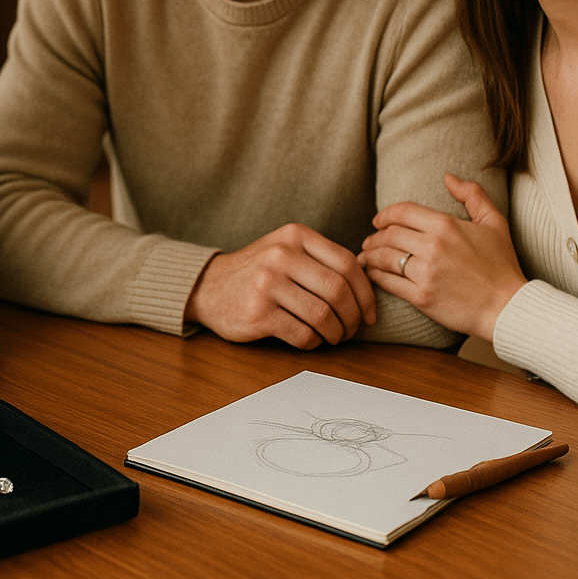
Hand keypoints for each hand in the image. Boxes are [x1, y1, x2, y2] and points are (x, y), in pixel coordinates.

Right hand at [183, 223, 376, 348]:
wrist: (208, 287)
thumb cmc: (258, 272)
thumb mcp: (286, 249)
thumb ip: (321, 260)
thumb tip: (367, 287)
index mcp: (295, 235)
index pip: (347, 264)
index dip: (366, 294)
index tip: (369, 314)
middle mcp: (281, 255)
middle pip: (338, 291)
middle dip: (353, 318)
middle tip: (352, 330)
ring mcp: (267, 284)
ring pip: (323, 316)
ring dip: (336, 333)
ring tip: (334, 337)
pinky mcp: (258, 314)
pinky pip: (302, 334)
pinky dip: (314, 342)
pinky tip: (311, 339)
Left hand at [361, 174, 526, 339]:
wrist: (508, 308)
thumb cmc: (502, 265)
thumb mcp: (494, 223)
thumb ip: (473, 195)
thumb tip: (449, 177)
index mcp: (446, 226)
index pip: (402, 212)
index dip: (385, 214)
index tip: (378, 221)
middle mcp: (433, 247)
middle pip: (388, 234)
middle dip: (374, 236)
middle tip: (370, 240)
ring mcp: (425, 273)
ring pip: (383, 257)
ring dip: (370, 255)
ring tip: (366, 256)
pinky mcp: (421, 297)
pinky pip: (388, 282)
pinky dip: (375, 276)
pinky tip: (373, 274)